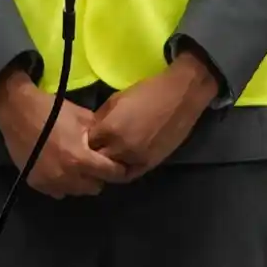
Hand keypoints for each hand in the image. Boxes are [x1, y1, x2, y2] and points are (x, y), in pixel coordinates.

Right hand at [0, 66, 119, 199]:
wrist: (17, 111)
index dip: (118, 169)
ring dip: (80, 181)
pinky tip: (59, 169)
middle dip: (98, 176)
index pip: (111, 174)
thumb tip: (111, 146)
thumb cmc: (52, 110)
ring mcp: (49, 182)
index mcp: (80, 159)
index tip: (118, 164)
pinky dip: (62, 184)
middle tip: (94, 163)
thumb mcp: (83, 117)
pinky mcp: (36, 183)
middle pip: (95, 187)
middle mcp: (66, 176)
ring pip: (76, 192)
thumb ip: (100, 136)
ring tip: (75, 166)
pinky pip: (57, 191)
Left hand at [85, 52, 221, 182]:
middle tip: (95, 149)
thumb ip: (101, 118)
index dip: (86, 140)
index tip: (87, 137)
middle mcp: (121, 148)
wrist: (180, 97)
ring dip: (108, 166)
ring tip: (108, 158)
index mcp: (110, 129)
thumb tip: (92, 130)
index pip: (87, 144)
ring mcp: (136, 159)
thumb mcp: (117, 99)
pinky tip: (122, 163)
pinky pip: (130, 174)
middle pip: (97, 160)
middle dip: (94, 155)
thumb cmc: (148, 92)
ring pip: (112, 171)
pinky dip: (123, 170)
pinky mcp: (150, 164)